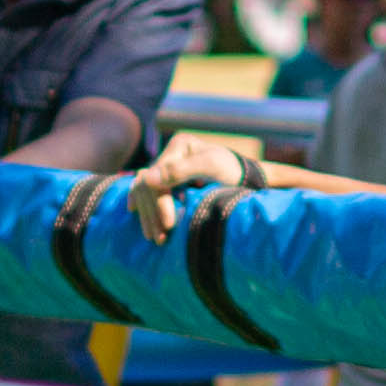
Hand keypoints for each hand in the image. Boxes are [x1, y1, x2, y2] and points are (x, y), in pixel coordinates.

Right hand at [123, 131, 257, 242]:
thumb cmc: (232, 172)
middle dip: (152, 214)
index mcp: (178, 147)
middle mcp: (169, 156)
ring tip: (156, 238)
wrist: (246, 181)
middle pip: (147, 186)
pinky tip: (139, 218)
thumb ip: (181, 170)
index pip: (158, 178)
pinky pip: (145, 195)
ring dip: (147, 216)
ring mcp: (166, 170)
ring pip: (143, 192)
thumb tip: (147, 179)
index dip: (160, 203)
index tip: (169, 225)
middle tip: (159, 239)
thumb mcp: (211, 166)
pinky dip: (143, 208)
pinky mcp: (167, 183)